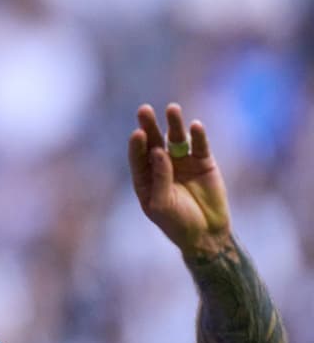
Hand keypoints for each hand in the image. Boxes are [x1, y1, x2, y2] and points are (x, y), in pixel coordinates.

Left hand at [127, 103, 231, 256]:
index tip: (136, 133)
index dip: (137, 145)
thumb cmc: (177, 222)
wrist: (206, 233)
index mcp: (145, 177)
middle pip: (153, 142)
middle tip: (144, 110)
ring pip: (176, 138)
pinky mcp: (203, 161)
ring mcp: (182, 161)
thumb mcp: (162, 205)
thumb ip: (159, 179)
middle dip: (149, 126)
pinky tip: (195, 126)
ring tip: (172, 109)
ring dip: (174, 124)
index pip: (138, 157)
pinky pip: (199, 145)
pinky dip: (197, 135)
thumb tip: (158, 151)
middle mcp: (161, 166)